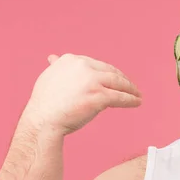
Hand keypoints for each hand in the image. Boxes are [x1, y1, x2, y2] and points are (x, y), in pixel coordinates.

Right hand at [24, 53, 141, 135]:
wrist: (42, 121)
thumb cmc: (45, 104)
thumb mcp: (49, 78)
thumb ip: (57, 67)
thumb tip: (53, 58)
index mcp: (70, 60)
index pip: (97, 64)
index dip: (109, 72)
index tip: (117, 77)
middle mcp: (82, 66)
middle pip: (110, 72)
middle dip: (123, 79)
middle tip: (131, 87)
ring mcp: (91, 81)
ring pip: (118, 83)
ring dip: (131, 89)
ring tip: (138, 95)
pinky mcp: (99, 96)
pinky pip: (120, 97)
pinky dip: (131, 100)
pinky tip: (137, 102)